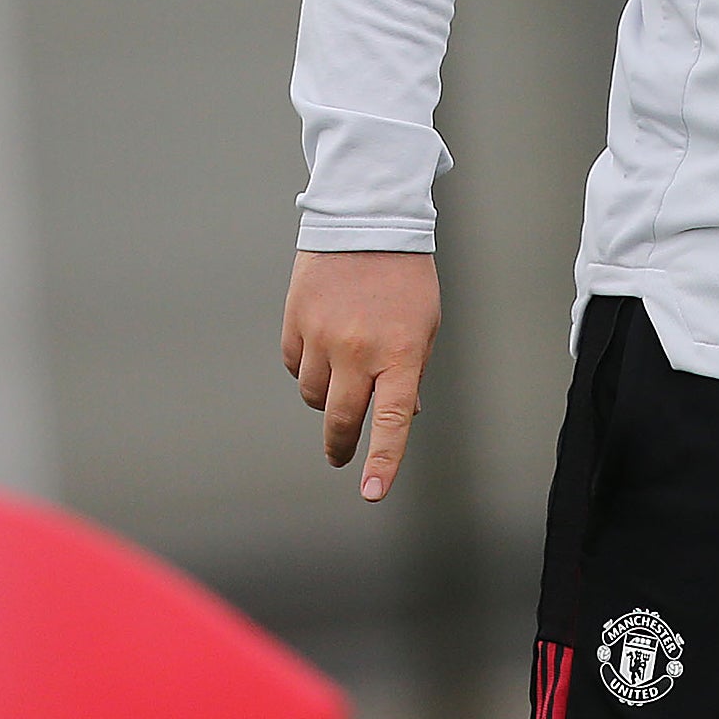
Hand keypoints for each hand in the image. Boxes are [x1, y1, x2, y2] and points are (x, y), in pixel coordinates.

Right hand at [280, 250, 439, 502]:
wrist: (366, 225)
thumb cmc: (405, 280)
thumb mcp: (423, 326)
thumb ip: (409, 372)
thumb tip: (401, 416)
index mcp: (400, 353)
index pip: (392, 421)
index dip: (382, 461)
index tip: (371, 492)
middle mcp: (358, 351)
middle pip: (341, 419)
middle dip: (342, 445)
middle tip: (342, 456)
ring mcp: (322, 338)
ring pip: (315, 395)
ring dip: (328, 395)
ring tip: (345, 367)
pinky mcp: (295, 325)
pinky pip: (296, 366)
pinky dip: (309, 366)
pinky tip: (324, 342)